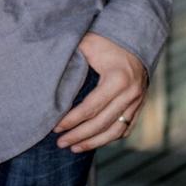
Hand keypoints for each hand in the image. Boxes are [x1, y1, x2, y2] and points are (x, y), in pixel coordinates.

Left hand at [54, 33, 148, 151]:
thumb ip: (70, 55)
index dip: (72, 120)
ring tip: (74, 148)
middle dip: (79, 136)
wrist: (137, 36)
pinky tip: (94, 142)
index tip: (55, 128)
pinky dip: (110, 138)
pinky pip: (126, 127)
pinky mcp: (140, 104)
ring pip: (116, 130)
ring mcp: (138, 100)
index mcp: (117, 79)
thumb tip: (45, 68)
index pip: (90, 107)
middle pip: (102, 123)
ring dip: (94, 142)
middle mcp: (131, 93)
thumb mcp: (87, 43)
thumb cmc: (105, 39)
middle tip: (60, 143)